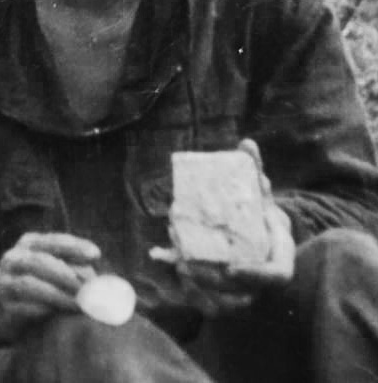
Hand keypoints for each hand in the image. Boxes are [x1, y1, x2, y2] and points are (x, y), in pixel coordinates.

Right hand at [0, 232, 100, 341]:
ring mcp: (5, 279)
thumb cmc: (44, 283)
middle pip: (39, 261)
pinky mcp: (4, 303)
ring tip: (77, 305)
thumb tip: (94, 282)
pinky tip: (58, 314)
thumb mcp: (58, 270)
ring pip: (29, 284)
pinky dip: (42, 310)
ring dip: (57, 295)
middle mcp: (14, 257)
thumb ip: (76, 270)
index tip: (96, 254)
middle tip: (86, 289)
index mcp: (30, 243)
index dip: (74, 246)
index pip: (53, 241)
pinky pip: (22, 306)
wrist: (9, 304)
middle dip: (66, 275)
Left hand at [165, 139, 295, 316]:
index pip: (275, 276)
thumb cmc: (261, 222)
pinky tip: (171, 268)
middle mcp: (264, 285)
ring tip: (177, 264)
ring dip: (197, 288)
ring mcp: (246, 298)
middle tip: (186, 263)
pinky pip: (208, 307)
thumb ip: (254, 176)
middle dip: (211, 279)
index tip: (231, 266)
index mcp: (280, 260)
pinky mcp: (226, 304)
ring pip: (222, 305)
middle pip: (240, 295)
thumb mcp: (261, 200)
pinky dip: (190, 293)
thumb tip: (245, 143)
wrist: (261, 250)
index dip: (254, 275)